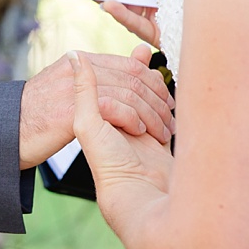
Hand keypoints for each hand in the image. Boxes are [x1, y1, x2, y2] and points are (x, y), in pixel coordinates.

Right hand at [19, 45, 174, 168]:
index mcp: (81, 60)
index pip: (130, 65)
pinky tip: (140, 132)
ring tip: (161, 131)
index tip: (168, 102)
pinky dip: (131, 119)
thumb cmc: (42, 116)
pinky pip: (112, 108)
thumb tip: (140, 54)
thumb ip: (105, 75)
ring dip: (150, 114)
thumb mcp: (73, 90)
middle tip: (171, 119)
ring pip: (128, 93)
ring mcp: (73, 87)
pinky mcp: (70, 110)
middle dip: (158, 99)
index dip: (155, 84)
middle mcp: (78, 67)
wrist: (9, 133)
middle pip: (134, 77)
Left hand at [68, 50, 171, 227]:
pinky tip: (172, 115)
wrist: (138, 193)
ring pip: (155, 97)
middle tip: (152, 102)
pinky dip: (171, 111)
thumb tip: (75, 55)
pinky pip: (166, 113)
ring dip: (162, 101)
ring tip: (162, 114)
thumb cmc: (108, 162)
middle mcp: (118, 118)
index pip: (120, 81)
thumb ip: (84, 90)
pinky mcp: (157, 138)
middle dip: (149, 91)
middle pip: (139, 87)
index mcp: (100, 111)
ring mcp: (140, 127)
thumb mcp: (88, 122)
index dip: (132, 80)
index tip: (137, 84)